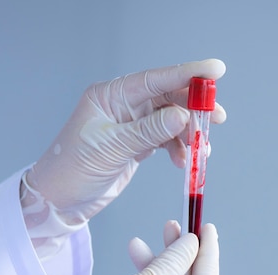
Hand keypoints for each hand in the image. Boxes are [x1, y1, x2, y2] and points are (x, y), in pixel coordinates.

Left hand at [25, 59, 226, 223]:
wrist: (60, 200)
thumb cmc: (72, 169)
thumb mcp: (111, 148)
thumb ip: (148, 131)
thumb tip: (182, 116)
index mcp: (110, 96)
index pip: (154, 79)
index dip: (187, 74)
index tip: (215, 71)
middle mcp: (123, 105)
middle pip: (167, 97)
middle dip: (194, 107)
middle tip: (216, 117)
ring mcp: (131, 124)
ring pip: (171, 120)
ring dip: (189, 133)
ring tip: (201, 150)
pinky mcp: (136, 143)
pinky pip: (166, 139)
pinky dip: (178, 148)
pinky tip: (184, 160)